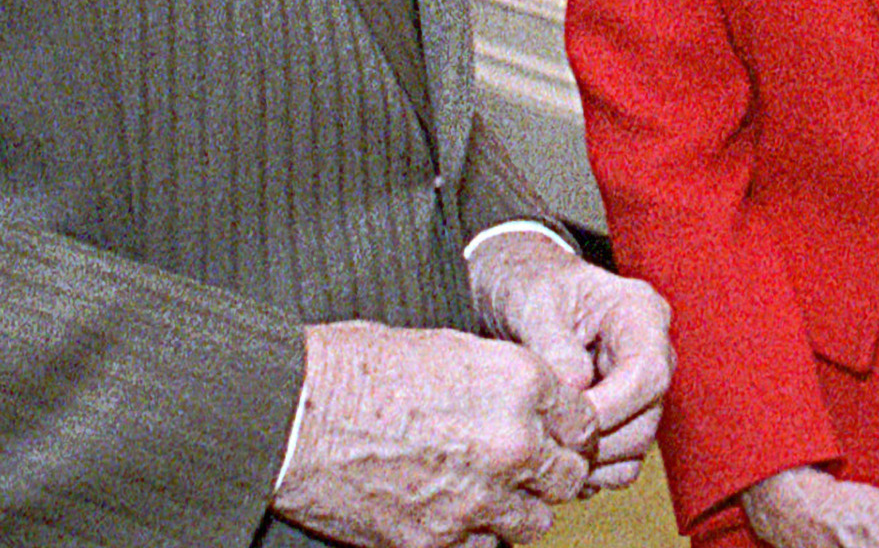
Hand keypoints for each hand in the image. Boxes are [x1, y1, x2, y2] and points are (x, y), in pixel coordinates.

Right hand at [273, 318, 596, 546]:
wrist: (294, 416)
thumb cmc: (356, 370)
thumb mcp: (448, 350)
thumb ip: (500, 382)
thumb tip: (523, 403)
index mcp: (518, 382)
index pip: (583, 420)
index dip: (568, 429)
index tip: (554, 434)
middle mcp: (511, 441)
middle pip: (568, 474)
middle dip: (550, 470)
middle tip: (526, 467)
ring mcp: (478, 496)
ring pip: (536, 520)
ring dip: (520, 507)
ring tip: (490, 492)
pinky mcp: (439, 539)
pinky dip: (477, 536)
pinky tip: (453, 513)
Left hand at [466, 228, 674, 491]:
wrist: (518, 288)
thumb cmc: (529, 285)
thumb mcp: (533, 300)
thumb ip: (554, 341)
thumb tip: (577, 385)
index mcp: (640, 314)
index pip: (648, 373)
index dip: (611, 406)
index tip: (565, 417)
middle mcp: (649, 352)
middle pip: (647, 418)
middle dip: (597, 437)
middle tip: (547, 438)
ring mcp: (637, 387)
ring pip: (635, 446)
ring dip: (592, 458)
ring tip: (547, 445)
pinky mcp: (620, 414)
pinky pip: (619, 460)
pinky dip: (590, 468)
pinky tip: (555, 452)